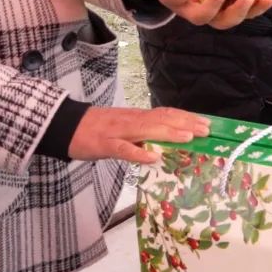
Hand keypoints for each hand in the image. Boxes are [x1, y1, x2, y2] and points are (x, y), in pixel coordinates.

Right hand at [68, 106, 210, 162]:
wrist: (65, 125)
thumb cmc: (96, 129)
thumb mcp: (124, 130)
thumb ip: (143, 135)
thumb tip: (165, 144)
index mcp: (137, 117)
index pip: (166, 114)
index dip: (186, 118)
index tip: (206, 123)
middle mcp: (131, 120)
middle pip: (162, 119)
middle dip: (186, 124)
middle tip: (206, 130)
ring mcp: (118, 131)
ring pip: (147, 129)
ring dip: (169, 132)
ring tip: (188, 137)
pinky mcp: (104, 143)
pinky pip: (122, 148)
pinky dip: (138, 152)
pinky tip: (152, 156)